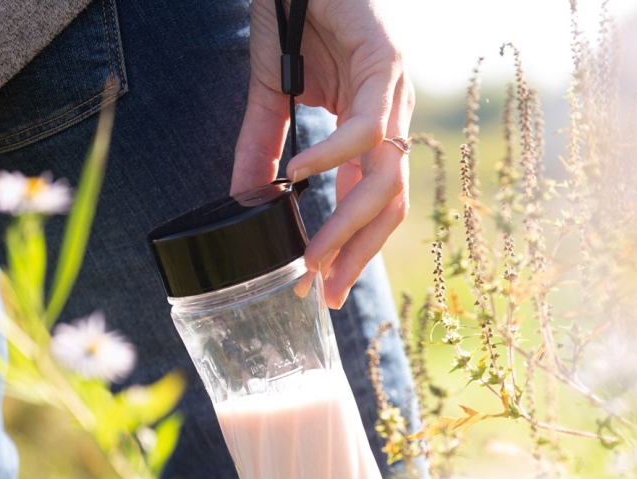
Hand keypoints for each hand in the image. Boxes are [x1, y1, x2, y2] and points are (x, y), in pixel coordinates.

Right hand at [231, 0, 412, 307]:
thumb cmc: (293, 20)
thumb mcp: (271, 101)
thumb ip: (261, 152)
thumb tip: (244, 201)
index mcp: (367, 134)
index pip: (368, 207)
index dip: (348, 251)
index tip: (320, 290)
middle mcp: (389, 119)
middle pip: (390, 206)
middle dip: (358, 256)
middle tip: (325, 293)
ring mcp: (392, 93)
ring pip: (384, 178)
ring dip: (347, 226)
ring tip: (312, 257)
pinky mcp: (383, 62)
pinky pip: (363, 126)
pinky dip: (331, 156)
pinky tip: (299, 175)